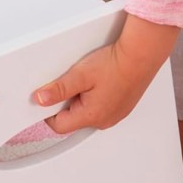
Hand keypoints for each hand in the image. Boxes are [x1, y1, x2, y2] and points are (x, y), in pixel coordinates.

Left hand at [34, 14, 179, 133]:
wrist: (141, 56)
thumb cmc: (115, 64)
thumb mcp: (79, 75)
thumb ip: (58, 89)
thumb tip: (41, 99)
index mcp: (91, 116)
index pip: (58, 125)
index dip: (49, 112)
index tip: (47, 99)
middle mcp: (104, 120)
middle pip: (73, 120)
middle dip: (67, 103)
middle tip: (73, 84)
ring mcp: (115, 115)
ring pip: (87, 113)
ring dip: (82, 100)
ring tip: (89, 82)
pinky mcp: (122, 108)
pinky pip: (101, 108)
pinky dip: (96, 98)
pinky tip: (100, 83)